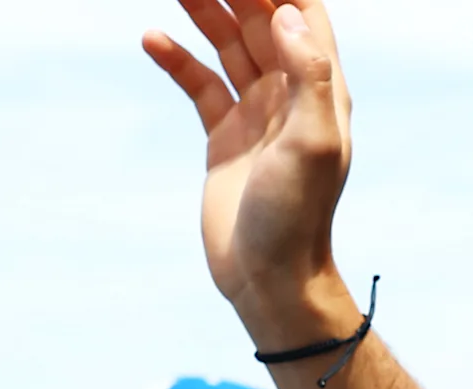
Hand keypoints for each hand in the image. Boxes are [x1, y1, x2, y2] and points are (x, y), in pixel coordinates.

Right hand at [145, 0, 355, 331]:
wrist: (269, 278)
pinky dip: (178, 60)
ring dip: (204, 12)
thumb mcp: (312, 144)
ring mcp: (256, 114)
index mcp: (320, 89)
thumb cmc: (297, 216)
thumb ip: (307, 75)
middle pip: (261, 20)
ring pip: (229, 46)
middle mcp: (290, 94)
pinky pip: (200, 84)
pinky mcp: (224, 137)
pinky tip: (152, 38)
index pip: (304, 13)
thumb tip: (288, 14)